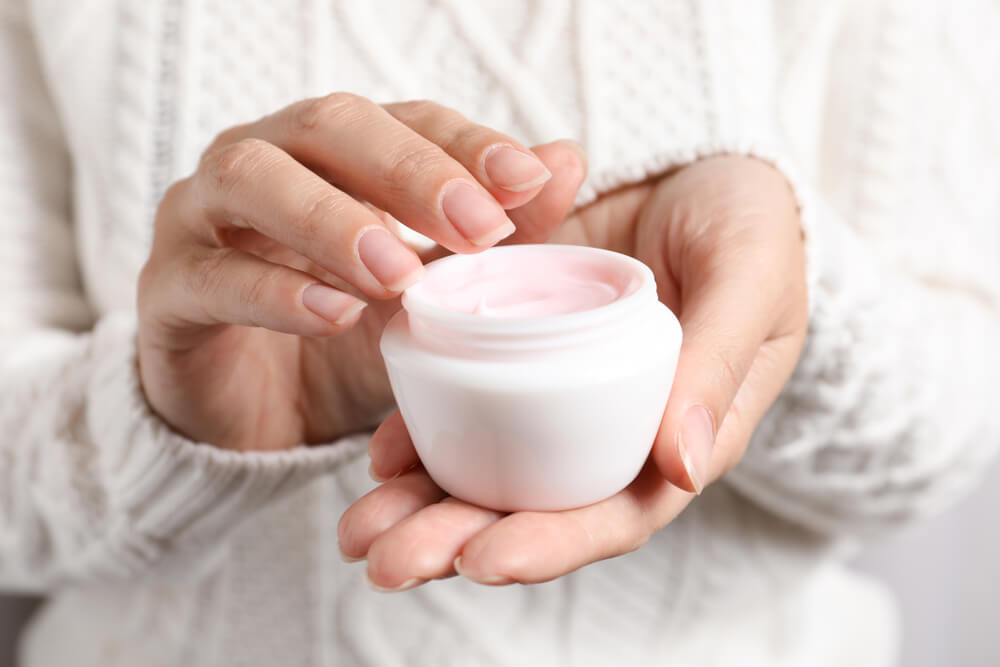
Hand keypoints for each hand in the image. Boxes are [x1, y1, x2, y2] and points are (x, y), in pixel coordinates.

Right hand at [137, 94, 585, 449]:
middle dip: (408, 172)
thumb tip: (566, 160)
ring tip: (399, 273)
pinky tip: (334, 315)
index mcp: (332, 151)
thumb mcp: (433, 290)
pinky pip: (212, 276)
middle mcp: (264, 161)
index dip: (463, 143)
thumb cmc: (351, 335)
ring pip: (252, 180)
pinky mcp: (168, 291)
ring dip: (334, 220)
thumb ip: (493, 228)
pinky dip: (275, 291)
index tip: (526, 182)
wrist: (263, 413)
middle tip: (477, 227)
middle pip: (329, 127)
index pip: (402, 119)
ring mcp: (202, 218)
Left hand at [338, 156, 807, 588]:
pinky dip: (420, 432)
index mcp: (676, 434)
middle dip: (454, 542)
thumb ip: (718, 363)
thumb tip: (680, 466)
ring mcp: (558, 394)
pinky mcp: (518, 349)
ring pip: (487, 469)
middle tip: (384, 560)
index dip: (550, 543)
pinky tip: (378, 454)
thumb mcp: (750, 279)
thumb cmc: (750, 224)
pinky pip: (464, 401)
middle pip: (531, 507)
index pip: (612, 513)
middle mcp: (610, 431)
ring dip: (418, 507)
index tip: (481, 559)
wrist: (703, 166)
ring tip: (358, 532)